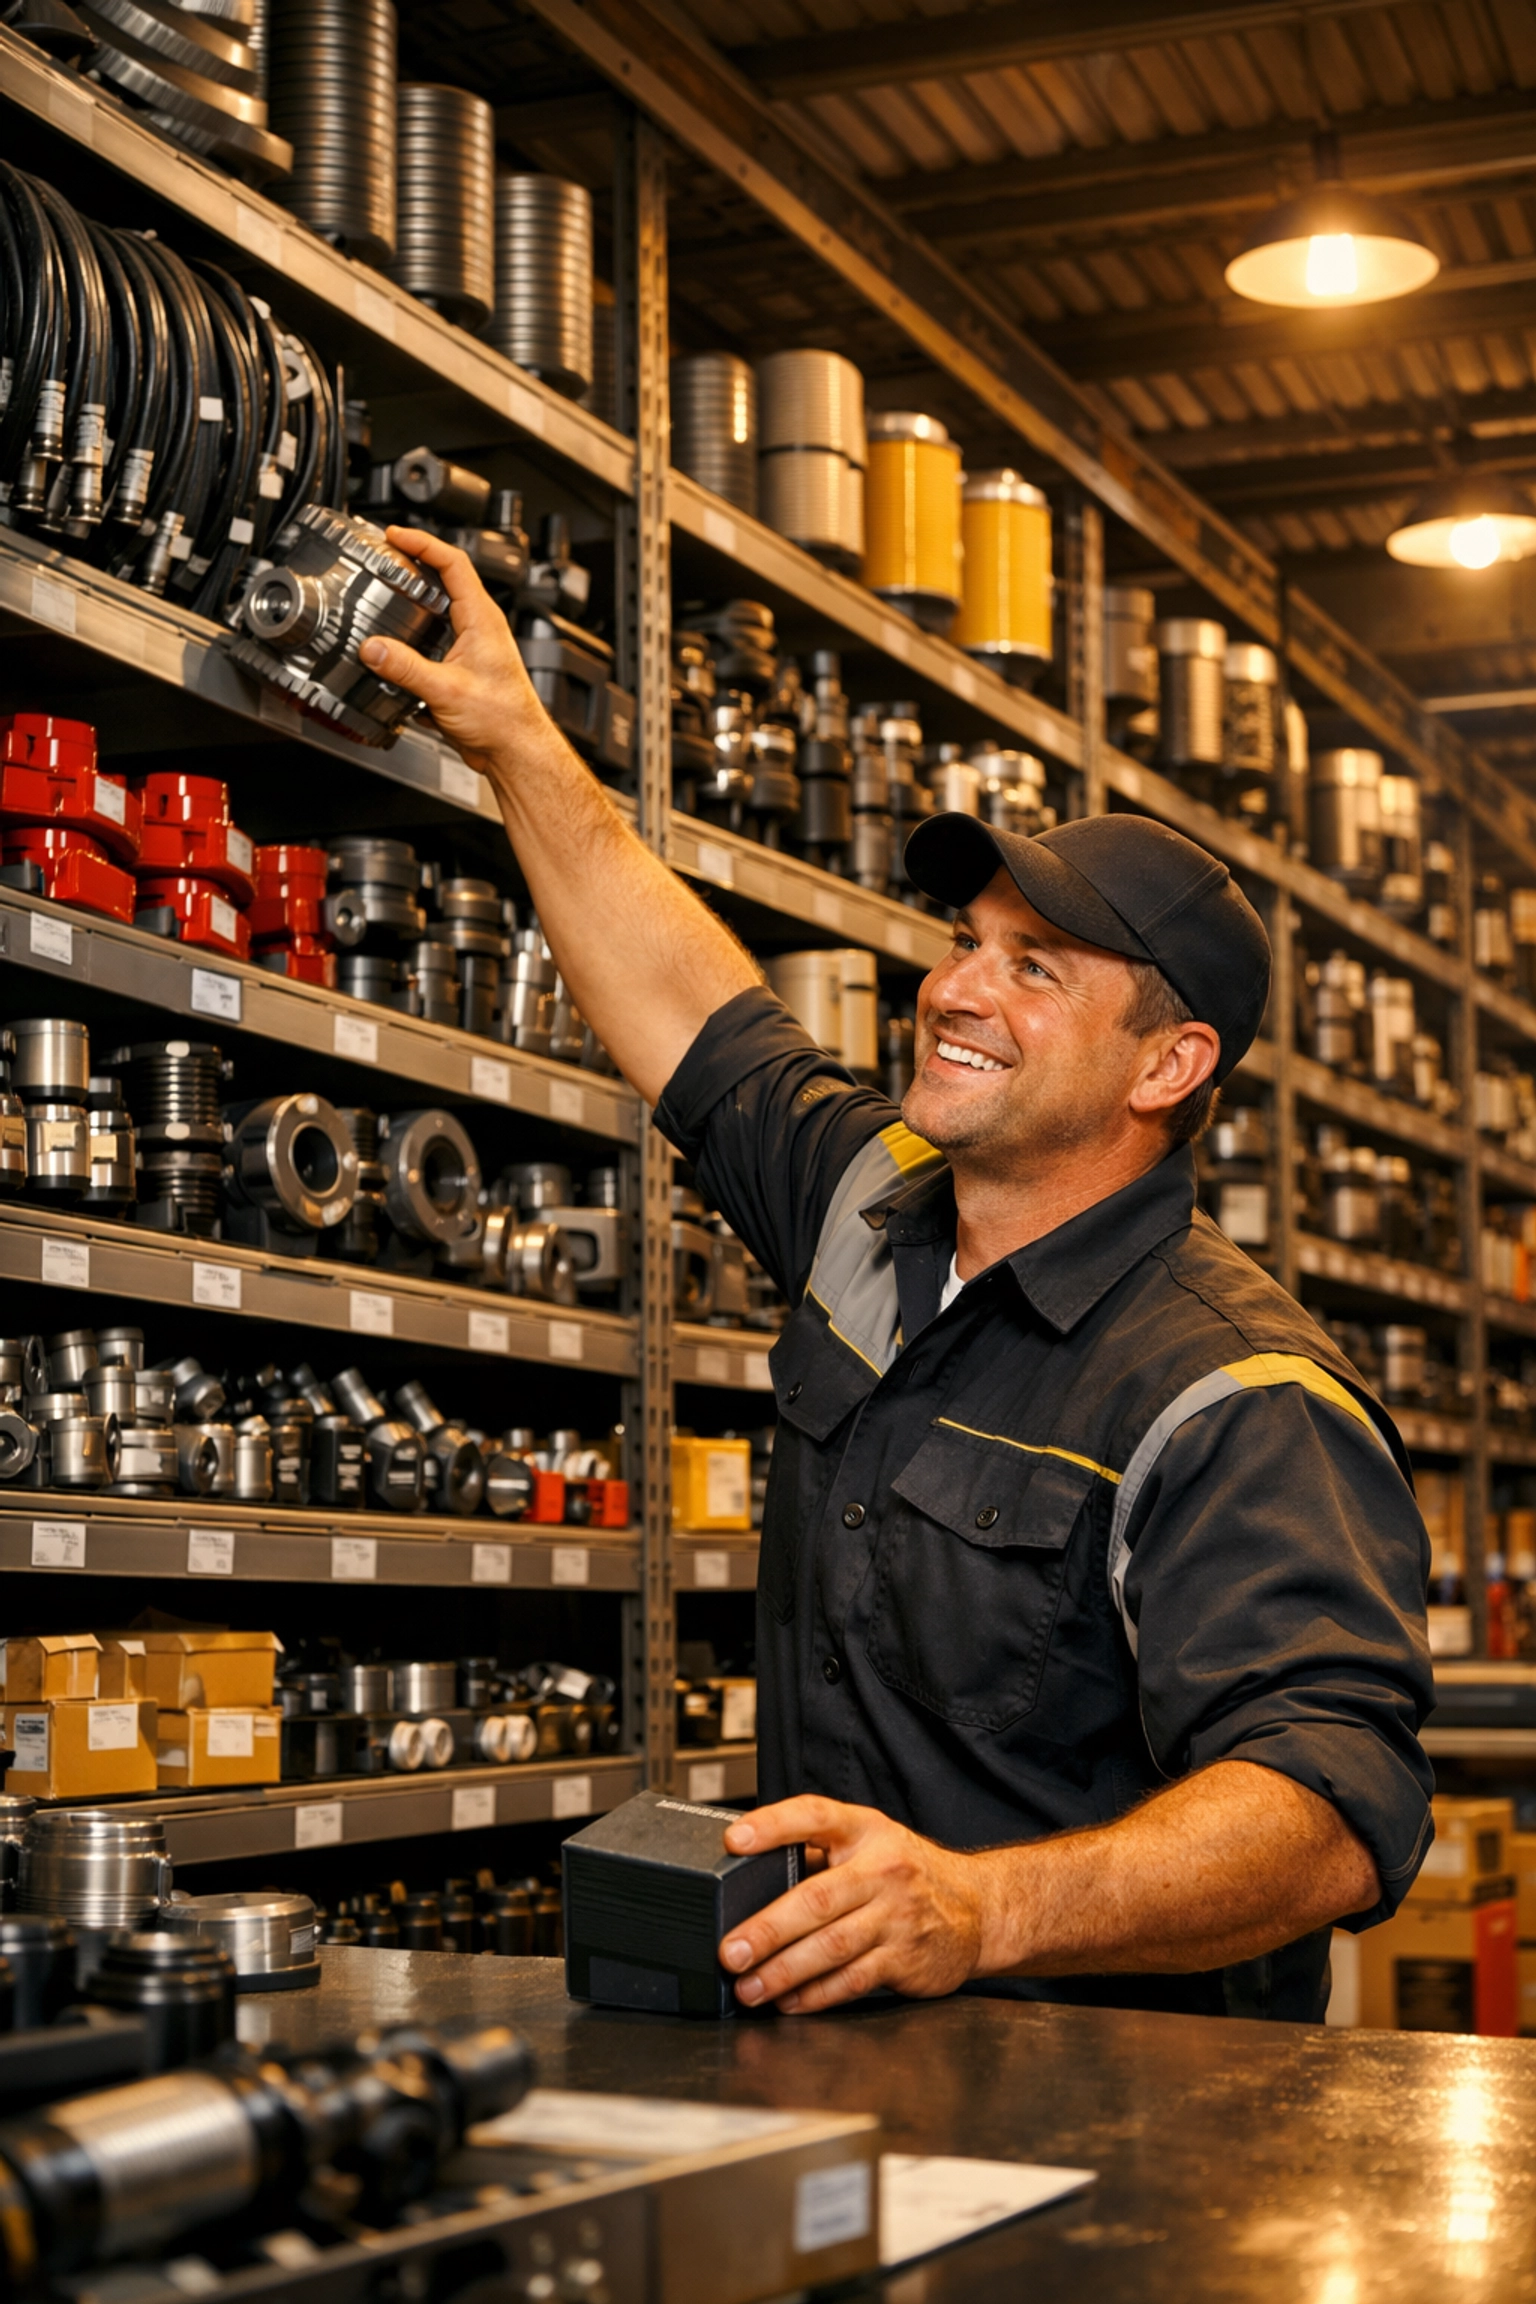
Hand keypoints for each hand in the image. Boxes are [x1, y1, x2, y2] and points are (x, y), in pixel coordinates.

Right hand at [358, 526, 541, 777]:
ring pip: (436, 612)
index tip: (395, 536)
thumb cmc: (503, 719)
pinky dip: (412, 638)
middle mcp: (479, 627)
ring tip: (383, 595)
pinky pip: (432, 642)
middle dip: (412, 566)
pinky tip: (394, 647)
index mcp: (482, 619)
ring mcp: (470, 647)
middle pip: (443, 580)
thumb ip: (405, 668)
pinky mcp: (461, 668)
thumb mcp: (446, 690)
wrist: (515, 752)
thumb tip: (372, 649)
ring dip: (411, 603)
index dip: (422, 543)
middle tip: (383, 558)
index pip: (453, 562)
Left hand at [717, 1796, 1002, 2014]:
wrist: (977, 1908)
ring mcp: (896, 1917)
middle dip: (768, 1929)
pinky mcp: (905, 1959)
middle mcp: (882, 1870)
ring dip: (784, 1971)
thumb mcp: (869, 1843)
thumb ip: (818, 1854)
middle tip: (730, 1951)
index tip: (733, 1840)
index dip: (773, 1826)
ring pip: (832, 1947)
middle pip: (817, 1898)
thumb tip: (749, 1879)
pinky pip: (852, 1980)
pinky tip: (789, 2000)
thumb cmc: (907, 1873)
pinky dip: (816, 1994)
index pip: (814, 1816)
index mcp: (865, 1831)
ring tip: (749, 1987)